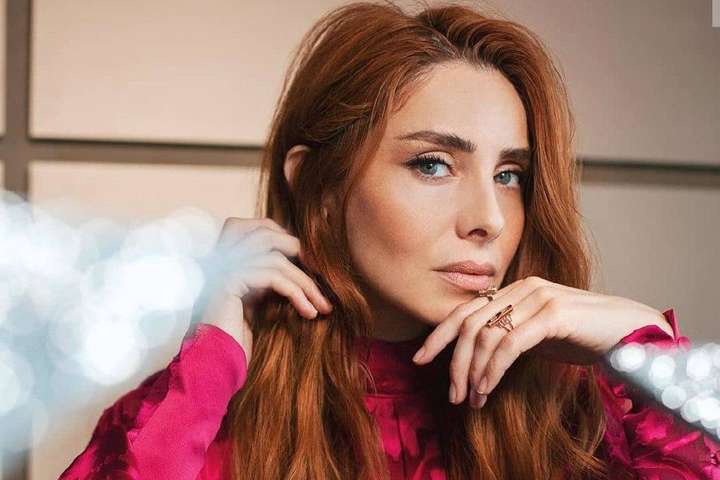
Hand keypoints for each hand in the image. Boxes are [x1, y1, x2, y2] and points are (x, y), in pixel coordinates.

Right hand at [191, 217, 332, 363]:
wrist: (215, 363)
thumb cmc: (238, 339)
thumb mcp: (258, 300)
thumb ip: (269, 277)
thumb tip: (299, 262)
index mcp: (225, 259)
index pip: (257, 228)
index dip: (285, 238)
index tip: (308, 265)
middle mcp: (219, 258)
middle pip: (266, 235)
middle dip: (299, 255)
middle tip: (318, 281)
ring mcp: (222, 268)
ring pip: (275, 259)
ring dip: (305, 283)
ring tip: (322, 307)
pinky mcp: (229, 282)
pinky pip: (272, 276)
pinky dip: (297, 293)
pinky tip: (309, 312)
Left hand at [411, 276, 672, 408]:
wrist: (631, 332)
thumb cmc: (584, 336)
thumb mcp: (539, 336)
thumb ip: (510, 338)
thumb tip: (477, 360)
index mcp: (514, 291)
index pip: (465, 311)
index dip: (438, 335)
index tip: (419, 358)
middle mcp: (521, 288)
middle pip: (469, 323)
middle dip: (453, 361)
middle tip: (451, 394)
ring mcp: (537, 298)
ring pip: (486, 335)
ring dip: (474, 372)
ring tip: (471, 399)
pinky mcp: (552, 314)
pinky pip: (510, 344)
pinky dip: (493, 369)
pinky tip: (488, 389)